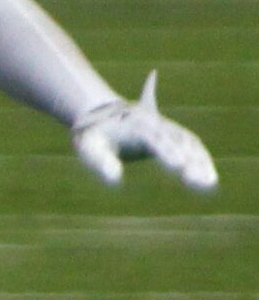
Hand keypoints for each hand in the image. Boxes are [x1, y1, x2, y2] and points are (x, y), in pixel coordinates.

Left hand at [71, 73, 216, 191]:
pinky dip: (202, 159)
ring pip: (189, 142)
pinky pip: (192, 145)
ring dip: (200, 161)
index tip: (178, 166)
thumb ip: (100, 162)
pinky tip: (209, 178)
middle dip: (189, 160)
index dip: (168, 151)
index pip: (155, 139)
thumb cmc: (94, 136)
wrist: (101, 115)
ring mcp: (167, 127)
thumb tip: (115, 180)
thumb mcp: (89, 147)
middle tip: (198, 181)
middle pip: (177, 140)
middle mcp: (156, 123)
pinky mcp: (173, 133)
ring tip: (209, 183)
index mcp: (136, 126)